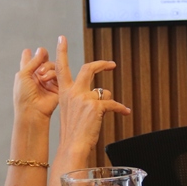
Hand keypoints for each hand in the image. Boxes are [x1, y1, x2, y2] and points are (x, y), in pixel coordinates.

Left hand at [13, 46, 59, 119]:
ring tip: (41, 75)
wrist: (32, 110)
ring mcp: (48, 82)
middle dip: (43, 57)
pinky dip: (52, 74)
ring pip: (52, 66)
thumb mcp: (23, 75)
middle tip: (43, 54)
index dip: (29, 56)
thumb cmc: (23, 95)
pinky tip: (46, 79)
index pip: (29, 62)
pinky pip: (58, 74)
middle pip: (43, 62)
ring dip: (46, 67)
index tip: (28, 50)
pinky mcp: (57, 86)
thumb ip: (33, 61)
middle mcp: (38, 77)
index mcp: (27, 75)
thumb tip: (41, 50)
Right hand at [54, 35, 130, 156]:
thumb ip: (82, 99)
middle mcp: (73, 92)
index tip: (61, 39)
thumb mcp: (72, 112)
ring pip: (104, 91)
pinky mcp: (96, 106)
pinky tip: (125, 112)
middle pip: (88, 68)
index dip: (62, 52)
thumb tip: (101, 93)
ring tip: (111, 110)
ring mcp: (84, 98)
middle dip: (101, 64)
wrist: (72, 147)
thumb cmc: (73, 133)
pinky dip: (121, 108)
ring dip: (109, 100)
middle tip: (111, 64)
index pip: (61, 68)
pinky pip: (113, 103)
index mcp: (64, 93)